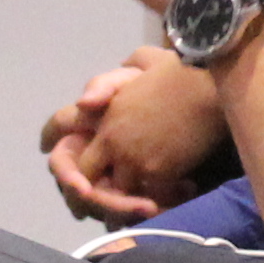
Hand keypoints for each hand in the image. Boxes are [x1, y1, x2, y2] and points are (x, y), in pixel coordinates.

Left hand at [43, 50, 228, 222]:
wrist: (210, 86)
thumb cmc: (178, 68)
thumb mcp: (140, 62)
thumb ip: (111, 80)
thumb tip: (91, 99)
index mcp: (102, 114)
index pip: (64, 135)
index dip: (57, 147)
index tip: (53, 152)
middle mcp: (111, 141)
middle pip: (86, 176)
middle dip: (91, 186)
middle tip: (104, 194)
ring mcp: (134, 160)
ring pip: (117, 193)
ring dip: (127, 198)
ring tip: (143, 201)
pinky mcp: (158, 174)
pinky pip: (149, 198)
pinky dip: (162, 199)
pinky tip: (181, 189)